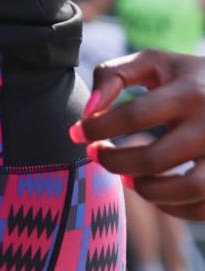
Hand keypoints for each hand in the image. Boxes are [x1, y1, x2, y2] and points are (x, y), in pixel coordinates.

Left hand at [74, 49, 204, 217]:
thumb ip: (114, 74)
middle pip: (154, 158)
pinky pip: (202, 207)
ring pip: (185, 189)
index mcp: (187, 91)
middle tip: (96, 155)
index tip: (77, 133)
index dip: (98, 128)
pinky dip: (173, 208)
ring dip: (146, 190)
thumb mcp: (154, 63)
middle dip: (114, 161)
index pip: (134, 116)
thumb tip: (88, 111)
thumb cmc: (186, 76)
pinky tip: (153, 192)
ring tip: (126, 178)